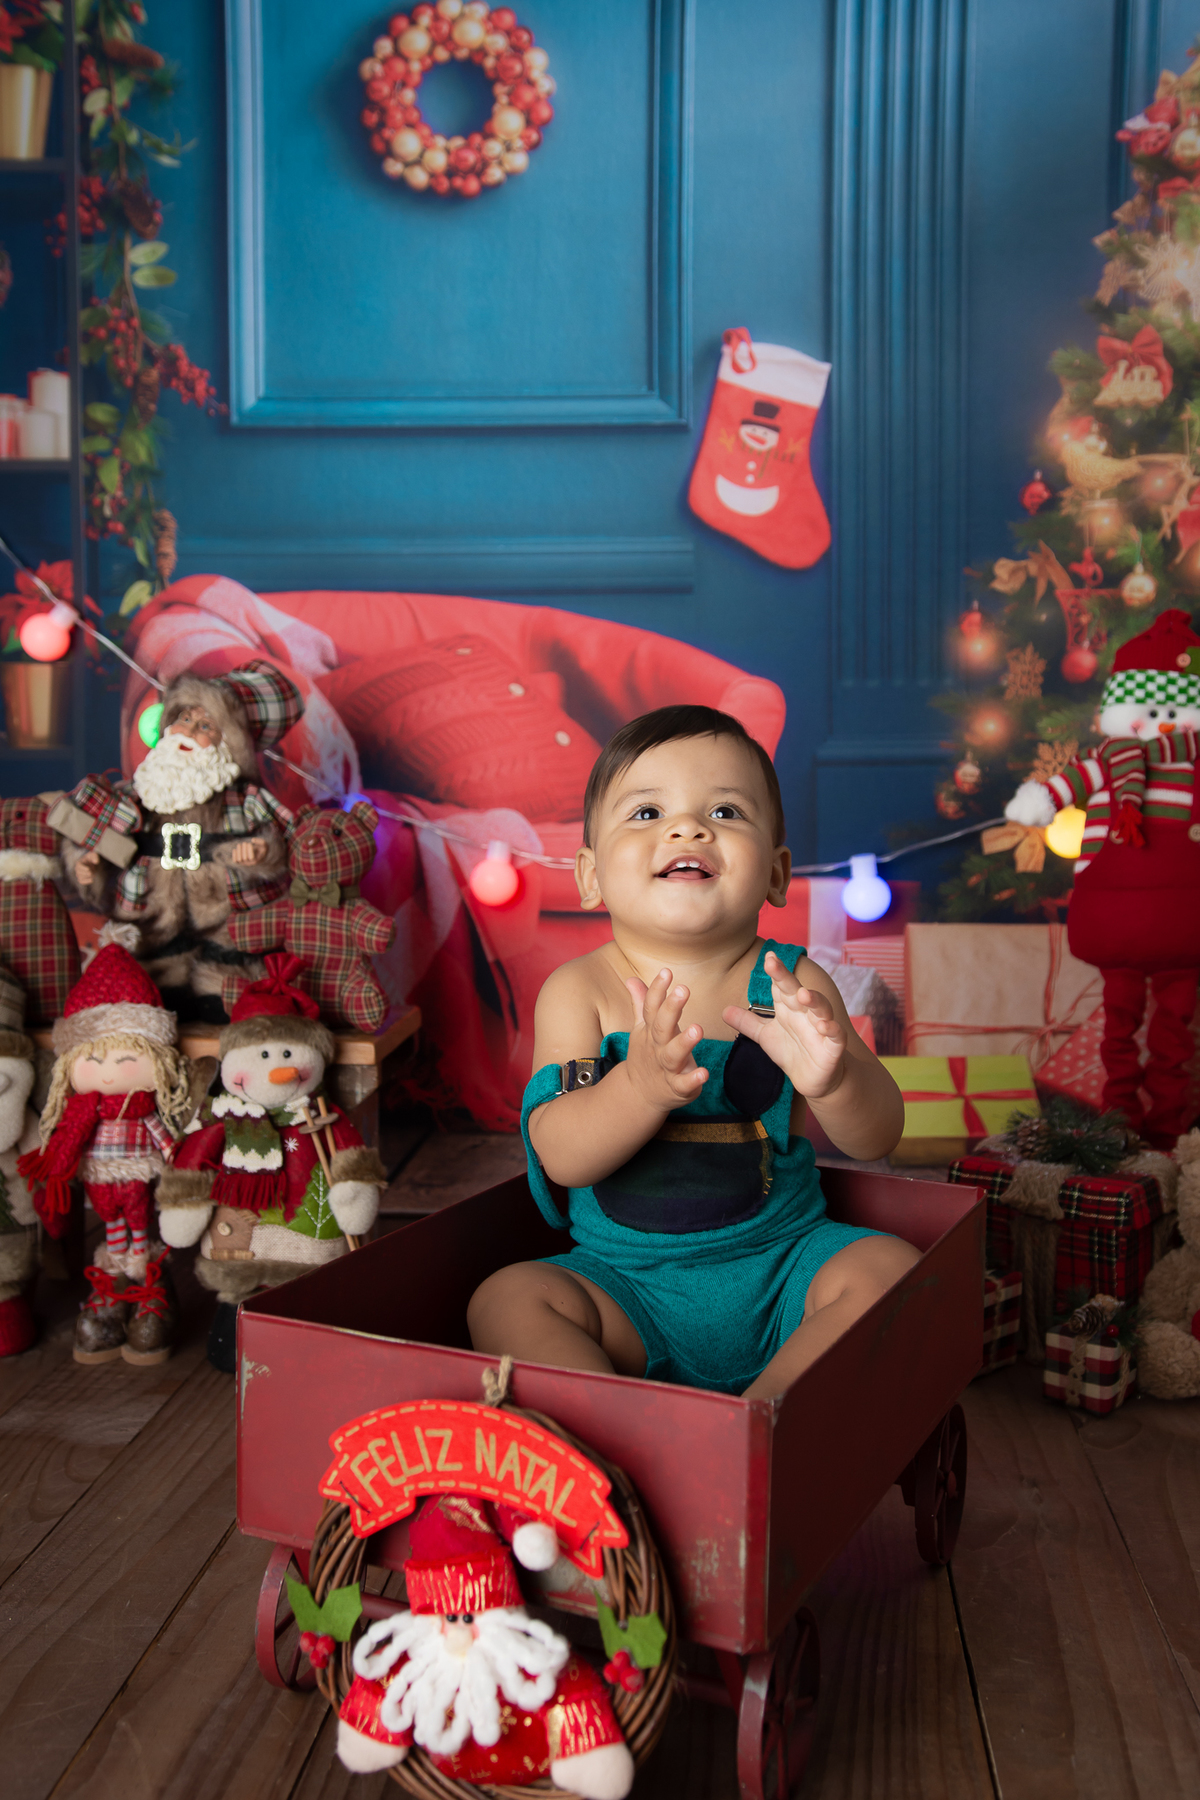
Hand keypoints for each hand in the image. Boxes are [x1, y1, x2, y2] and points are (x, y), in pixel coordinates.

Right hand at [76, 847, 100, 882]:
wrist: (92, 863)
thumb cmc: (92, 858)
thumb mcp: (94, 855)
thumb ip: (95, 857)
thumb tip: (96, 862)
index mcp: (79, 862)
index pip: (78, 866)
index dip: (83, 868)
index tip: (89, 869)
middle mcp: (77, 869)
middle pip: (79, 873)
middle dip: (87, 873)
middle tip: (92, 872)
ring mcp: (79, 874)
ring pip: (80, 878)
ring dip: (87, 877)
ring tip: (93, 874)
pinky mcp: (81, 878)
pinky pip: (81, 881)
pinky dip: (86, 881)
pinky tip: (92, 880)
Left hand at [230, 837, 266, 865]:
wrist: (258, 855)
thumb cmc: (261, 849)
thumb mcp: (265, 845)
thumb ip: (260, 841)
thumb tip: (252, 840)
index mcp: (257, 860)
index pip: (251, 857)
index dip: (250, 850)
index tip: (250, 843)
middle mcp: (250, 863)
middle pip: (245, 858)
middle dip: (244, 849)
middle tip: (245, 843)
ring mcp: (244, 863)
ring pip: (239, 859)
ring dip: (238, 851)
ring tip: (239, 845)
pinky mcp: (240, 862)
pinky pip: (235, 861)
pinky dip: (234, 855)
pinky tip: (235, 849)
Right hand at [623, 968, 707, 1111]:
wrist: (638, 1094)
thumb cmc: (646, 1055)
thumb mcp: (641, 1029)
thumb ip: (642, 1004)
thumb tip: (631, 979)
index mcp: (650, 1031)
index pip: (651, 1007)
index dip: (658, 989)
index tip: (667, 972)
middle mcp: (657, 1047)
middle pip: (661, 1027)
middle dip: (671, 1009)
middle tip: (683, 990)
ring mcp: (666, 1068)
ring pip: (673, 1055)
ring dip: (684, 1042)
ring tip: (698, 1029)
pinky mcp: (677, 1088)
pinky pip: (684, 1084)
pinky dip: (693, 1080)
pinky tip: (704, 1073)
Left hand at [723, 952, 845, 1100]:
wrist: (815, 1078)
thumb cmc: (792, 1052)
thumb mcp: (765, 1036)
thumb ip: (747, 1023)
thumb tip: (723, 1011)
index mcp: (789, 1008)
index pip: (780, 985)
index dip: (775, 971)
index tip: (767, 956)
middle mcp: (806, 1013)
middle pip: (796, 991)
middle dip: (786, 977)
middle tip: (773, 964)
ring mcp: (822, 1028)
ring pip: (822, 1008)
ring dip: (815, 999)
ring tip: (803, 994)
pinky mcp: (834, 1046)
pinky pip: (836, 1034)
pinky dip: (832, 1028)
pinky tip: (824, 1026)